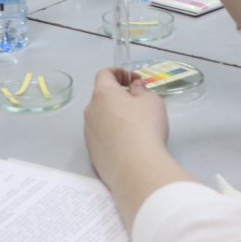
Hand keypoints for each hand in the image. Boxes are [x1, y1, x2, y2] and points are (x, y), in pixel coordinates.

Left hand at [85, 68, 183, 223]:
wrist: (136, 168)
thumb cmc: (145, 127)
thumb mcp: (152, 101)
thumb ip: (141, 90)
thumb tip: (134, 89)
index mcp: (103, 94)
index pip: (104, 74)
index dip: (119, 73)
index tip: (134, 80)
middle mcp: (90, 111)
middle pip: (102, 97)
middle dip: (118, 97)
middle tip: (138, 104)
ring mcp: (88, 133)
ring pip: (100, 118)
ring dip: (114, 117)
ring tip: (135, 127)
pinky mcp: (92, 153)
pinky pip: (101, 136)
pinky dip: (112, 135)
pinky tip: (128, 145)